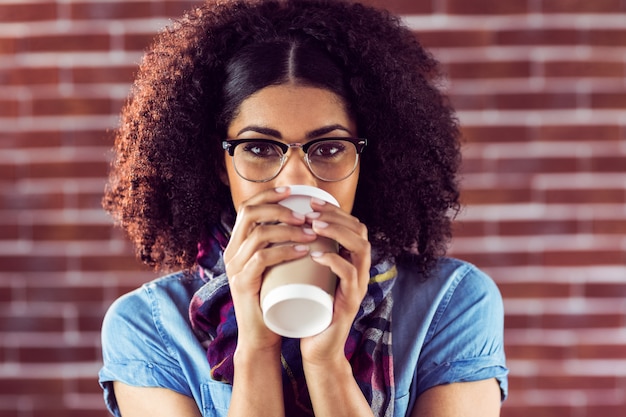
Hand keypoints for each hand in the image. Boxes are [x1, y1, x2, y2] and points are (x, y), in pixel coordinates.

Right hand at [223, 187, 317, 351]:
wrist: (262, 336)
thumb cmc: (275, 300)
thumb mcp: (276, 268)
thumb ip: (282, 248)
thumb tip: (306, 224)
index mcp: (237, 245)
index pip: (247, 208)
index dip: (268, 194)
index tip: (292, 192)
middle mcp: (231, 252)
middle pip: (250, 214)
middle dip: (280, 209)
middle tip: (306, 217)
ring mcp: (235, 268)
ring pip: (259, 234)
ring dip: (288, 230)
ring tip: (311, 234)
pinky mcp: (243, 284)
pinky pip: (262, 259)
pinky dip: (284, 251)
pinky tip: (302, 251)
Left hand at [299, 197, 370, 364]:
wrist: (317, 348)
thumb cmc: (310, 309)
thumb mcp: (310, 277)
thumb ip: (306, 257)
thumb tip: (283, 230)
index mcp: (351, 262)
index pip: (354, 226)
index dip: (335, 210)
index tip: (311, 201)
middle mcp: (360, 271)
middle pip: (360, 231)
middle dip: (336, 215)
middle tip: (310, 211)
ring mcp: (358, 286)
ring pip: (360, 249)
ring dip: (337, 233)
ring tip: (313, 226)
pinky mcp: (350, 303)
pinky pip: (350, 276)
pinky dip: (334, 261)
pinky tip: (317, 254)